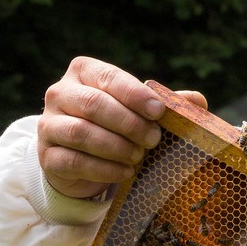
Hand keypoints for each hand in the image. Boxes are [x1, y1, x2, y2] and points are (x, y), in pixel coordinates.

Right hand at [39, 57, 207, 198]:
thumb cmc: (114, 126)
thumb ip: (166, 104)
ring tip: (139, 158)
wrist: (81, 161)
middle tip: (153, 140)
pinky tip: (125, 173)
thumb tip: (199, 101)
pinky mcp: (48, 156)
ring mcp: (49, 125)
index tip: (158, 111)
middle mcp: (60, 93)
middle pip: (93, 105)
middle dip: (129, 123)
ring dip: (116, 147)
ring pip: (81, 133)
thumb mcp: (138, 111)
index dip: (134, 94)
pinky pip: (74, 161)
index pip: (108, 77)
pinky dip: (104, 169)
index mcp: (83, 72)